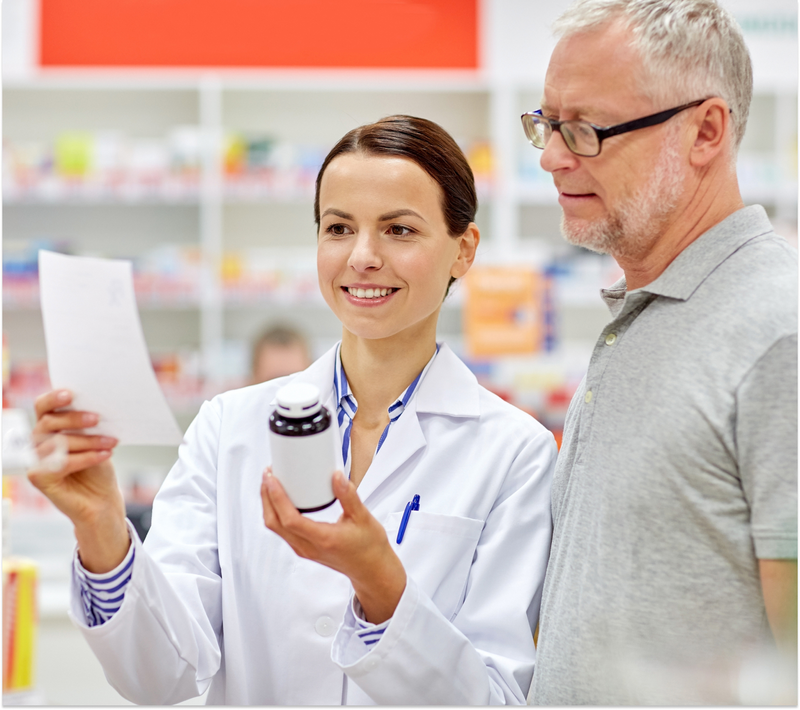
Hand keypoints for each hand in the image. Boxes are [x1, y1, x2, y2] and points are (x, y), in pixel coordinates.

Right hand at [28, 389, 129, 572]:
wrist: (101, 500)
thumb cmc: (98, 466)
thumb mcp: (96, 439)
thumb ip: (89, 423)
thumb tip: (97, 404)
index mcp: (48, 428)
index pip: (43, 407)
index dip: (53, 398)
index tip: (71, 393)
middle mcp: (37, 443)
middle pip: (49, 422)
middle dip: (75, 419)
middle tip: (98, 419)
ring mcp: (35, 461)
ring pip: (59, 442)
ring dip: (89, 440)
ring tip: (111, 442)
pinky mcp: (39, 478)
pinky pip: (63, 462)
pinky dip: (87, 457)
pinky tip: (105, 455)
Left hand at [261, 469, 406, 623]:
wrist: (370, 569)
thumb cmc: (369, 546)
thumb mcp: (363, 518)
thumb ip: (349, 496)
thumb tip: (336, 476)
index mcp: (323, 539)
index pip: (290, 520)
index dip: (277, 498)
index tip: (272, 478)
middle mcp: (309, 547)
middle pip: (275, 523)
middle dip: (266, 497)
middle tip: (268, 474)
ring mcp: (304, 549)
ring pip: (276, 528)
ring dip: (269, 504)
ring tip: (271, 483)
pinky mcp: (304, 548)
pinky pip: (282, 530)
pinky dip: (276, 512)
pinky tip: (280, 499)